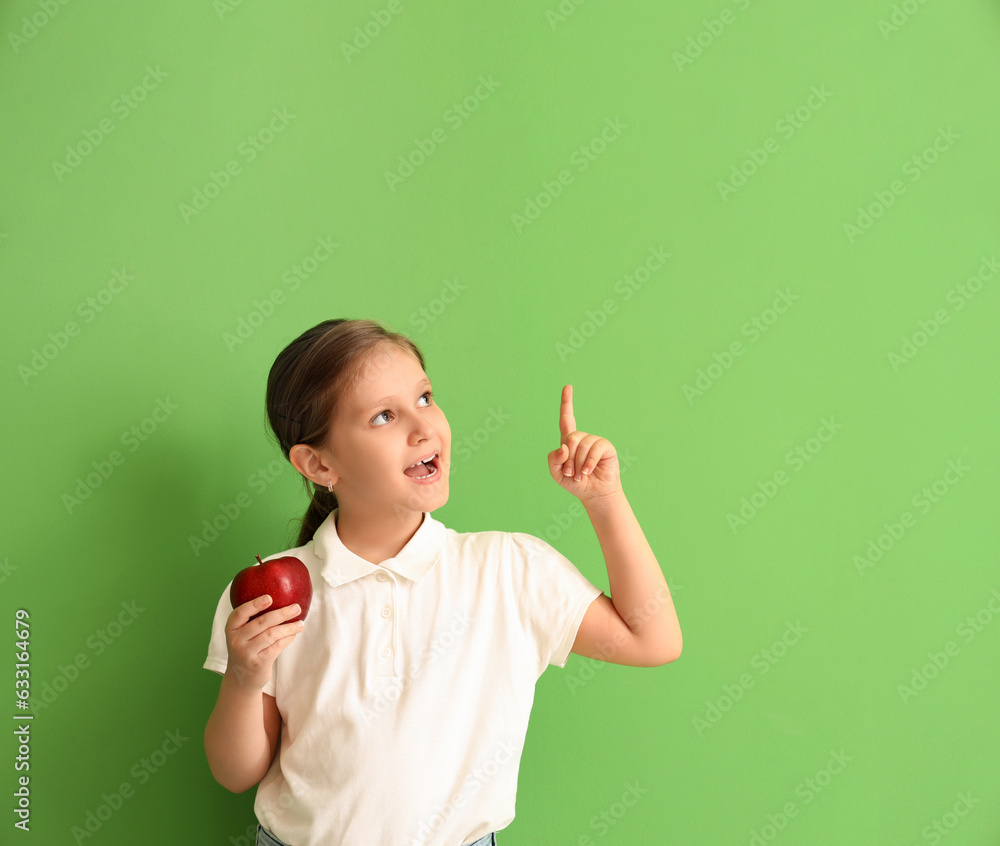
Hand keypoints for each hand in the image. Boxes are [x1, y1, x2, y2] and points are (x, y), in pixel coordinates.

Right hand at [224, 595, 304, 689]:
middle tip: (296, 607)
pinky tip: (294, 634)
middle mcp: (236, 641)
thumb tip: (282, 599)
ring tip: (301, 624)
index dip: (254, 604)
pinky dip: (287, 639)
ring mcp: (246, 653)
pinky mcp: (258, 663)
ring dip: (289, 627)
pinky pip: (277, 647)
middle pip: (261, 623)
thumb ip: (253, 619)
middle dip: (282, 614)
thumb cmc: (247, 648)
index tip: (270, 597)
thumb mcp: (242, 634)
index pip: (240, 613)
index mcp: (231, 629)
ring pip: (272, 635)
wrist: (241, 678)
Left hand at [547, 384, 620, 501]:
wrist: (593, 494)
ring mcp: (595, 441)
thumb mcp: (556, 473)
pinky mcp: (606, 447)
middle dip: (568, 458)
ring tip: (580, 475)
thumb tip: (563, 447)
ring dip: (578, 464)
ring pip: (581, 444)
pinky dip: (588, 462)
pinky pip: (594, 449)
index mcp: (570, 441)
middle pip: (571, 437)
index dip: (566, 402)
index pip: (566, 419)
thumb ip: (553, 459)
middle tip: (571, 473)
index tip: (568, 387)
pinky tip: (588, 471)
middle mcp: (583, 438)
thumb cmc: (575, 483)